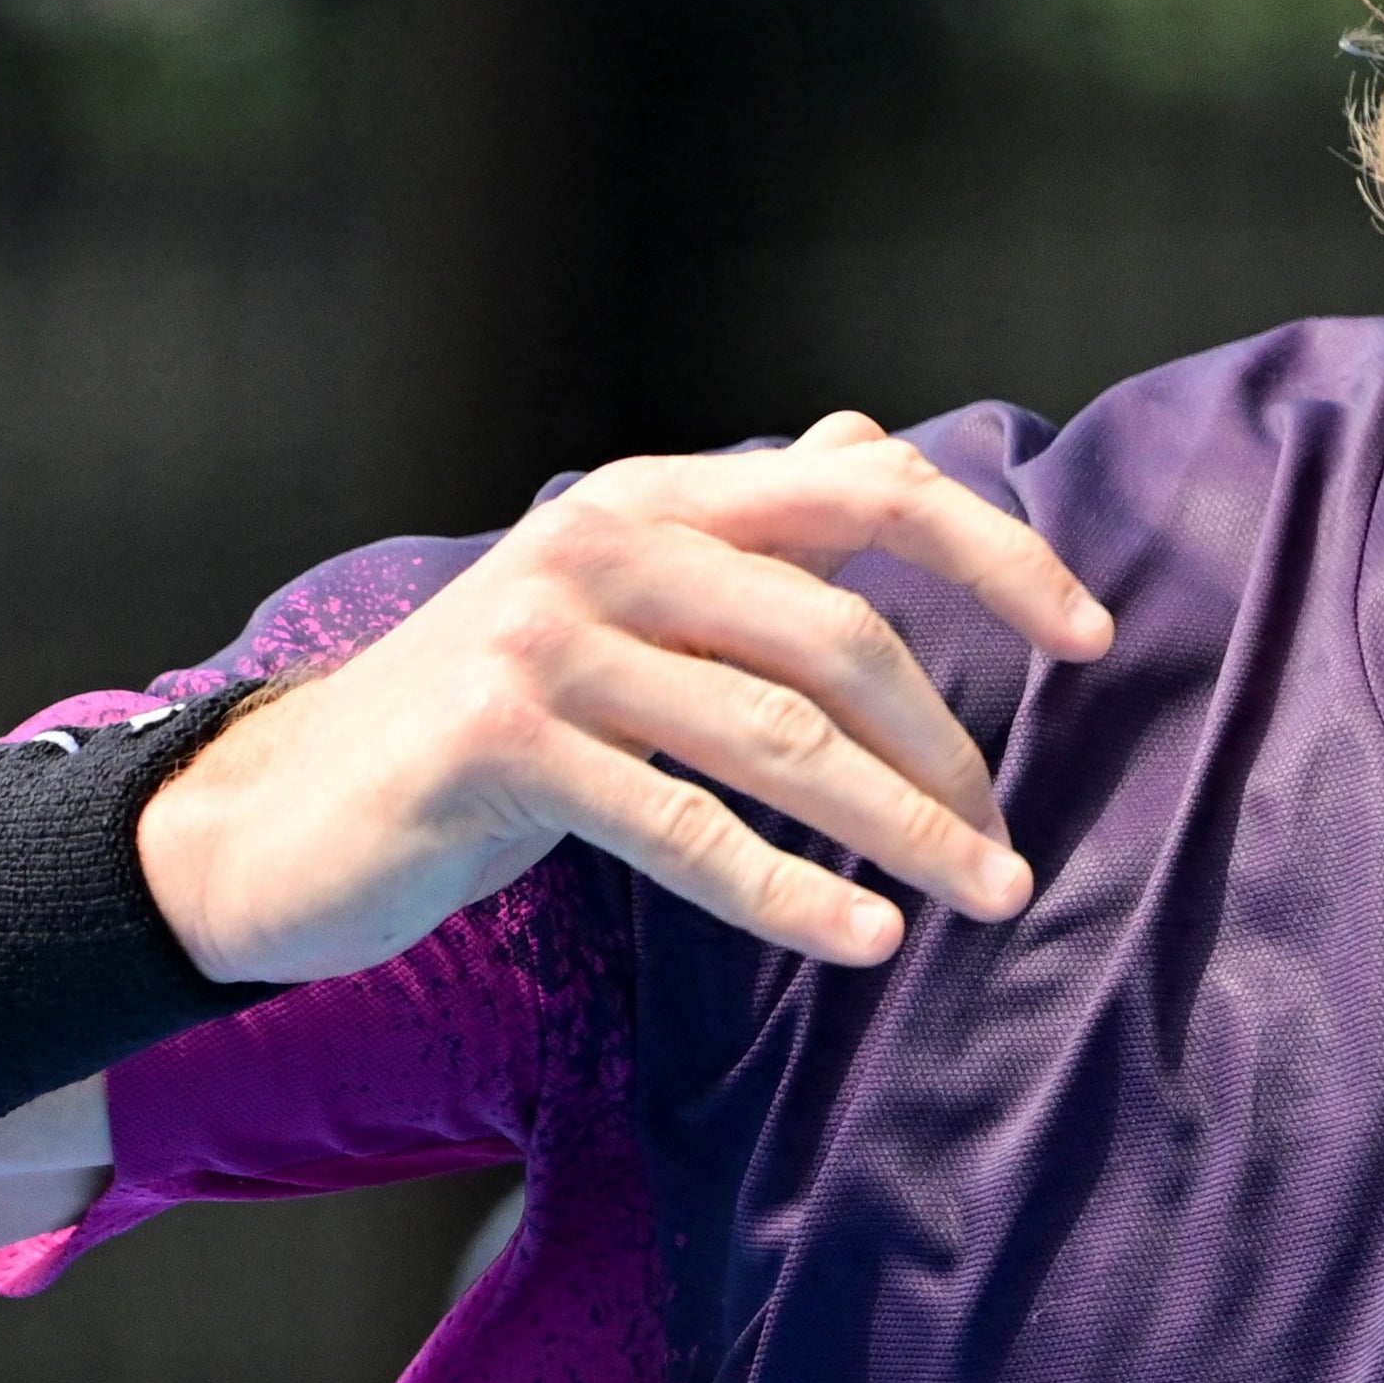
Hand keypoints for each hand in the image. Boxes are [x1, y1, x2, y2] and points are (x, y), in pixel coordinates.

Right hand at [135, 412, 1113, 982]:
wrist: (289, 814)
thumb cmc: (491, 716)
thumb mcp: (623, 604)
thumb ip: (751, 533)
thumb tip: (871, 442)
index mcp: (654, 499)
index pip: (865, 491)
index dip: (995, 555)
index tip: (1094, 635)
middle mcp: (601, 546)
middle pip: (838, 638)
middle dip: (947, 750)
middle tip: (1012, 846)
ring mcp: (546, 643)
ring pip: (781, 740)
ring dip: (905, 830)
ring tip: (989, 896)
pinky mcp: (504, 746)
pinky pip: (690, 830)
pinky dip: (794, 893)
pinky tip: (870, 939)